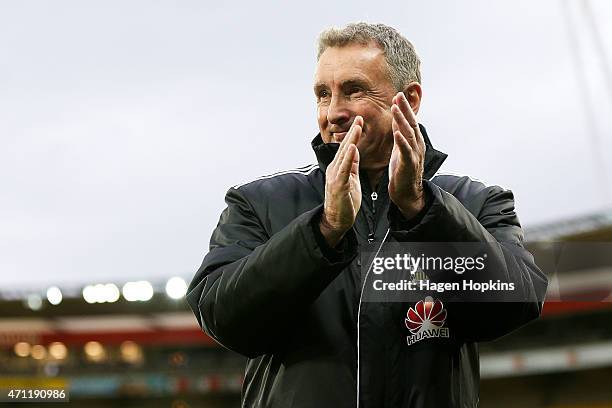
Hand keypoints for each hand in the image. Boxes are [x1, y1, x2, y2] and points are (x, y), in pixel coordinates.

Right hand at [320, 116, 362, 246]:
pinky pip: (344, 169)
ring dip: (350, 140)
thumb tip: (355, 151)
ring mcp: (335, 177)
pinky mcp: (338, 186)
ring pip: (344, 155)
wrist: (337, 221)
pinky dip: (348, 158)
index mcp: (339, 168)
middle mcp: (335, 169)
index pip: (347, 148)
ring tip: (357, 127)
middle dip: (353, 132)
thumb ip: (352, 166)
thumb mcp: (350, 180)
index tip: (360, 121)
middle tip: (359, 117)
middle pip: (345, 147)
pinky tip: (353, 148)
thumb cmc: (344, 202)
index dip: (354, 134)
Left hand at [388, 92, 426, 219]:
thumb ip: (400, 134)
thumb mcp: (400, 149)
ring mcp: (414, 155)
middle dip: (404, 109)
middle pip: (411, 123)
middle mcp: (417, 146)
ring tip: (395, 108)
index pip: (409, 121)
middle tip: (398, 95)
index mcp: (414, 142)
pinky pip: (406, 151)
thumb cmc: (403, 171)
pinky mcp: (409, 165)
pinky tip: (397, 133)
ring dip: (401, 120)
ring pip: (408, 134)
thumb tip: (396, 118)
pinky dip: (402, 141)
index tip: (397, 95)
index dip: (404, 108)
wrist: (407, 193)